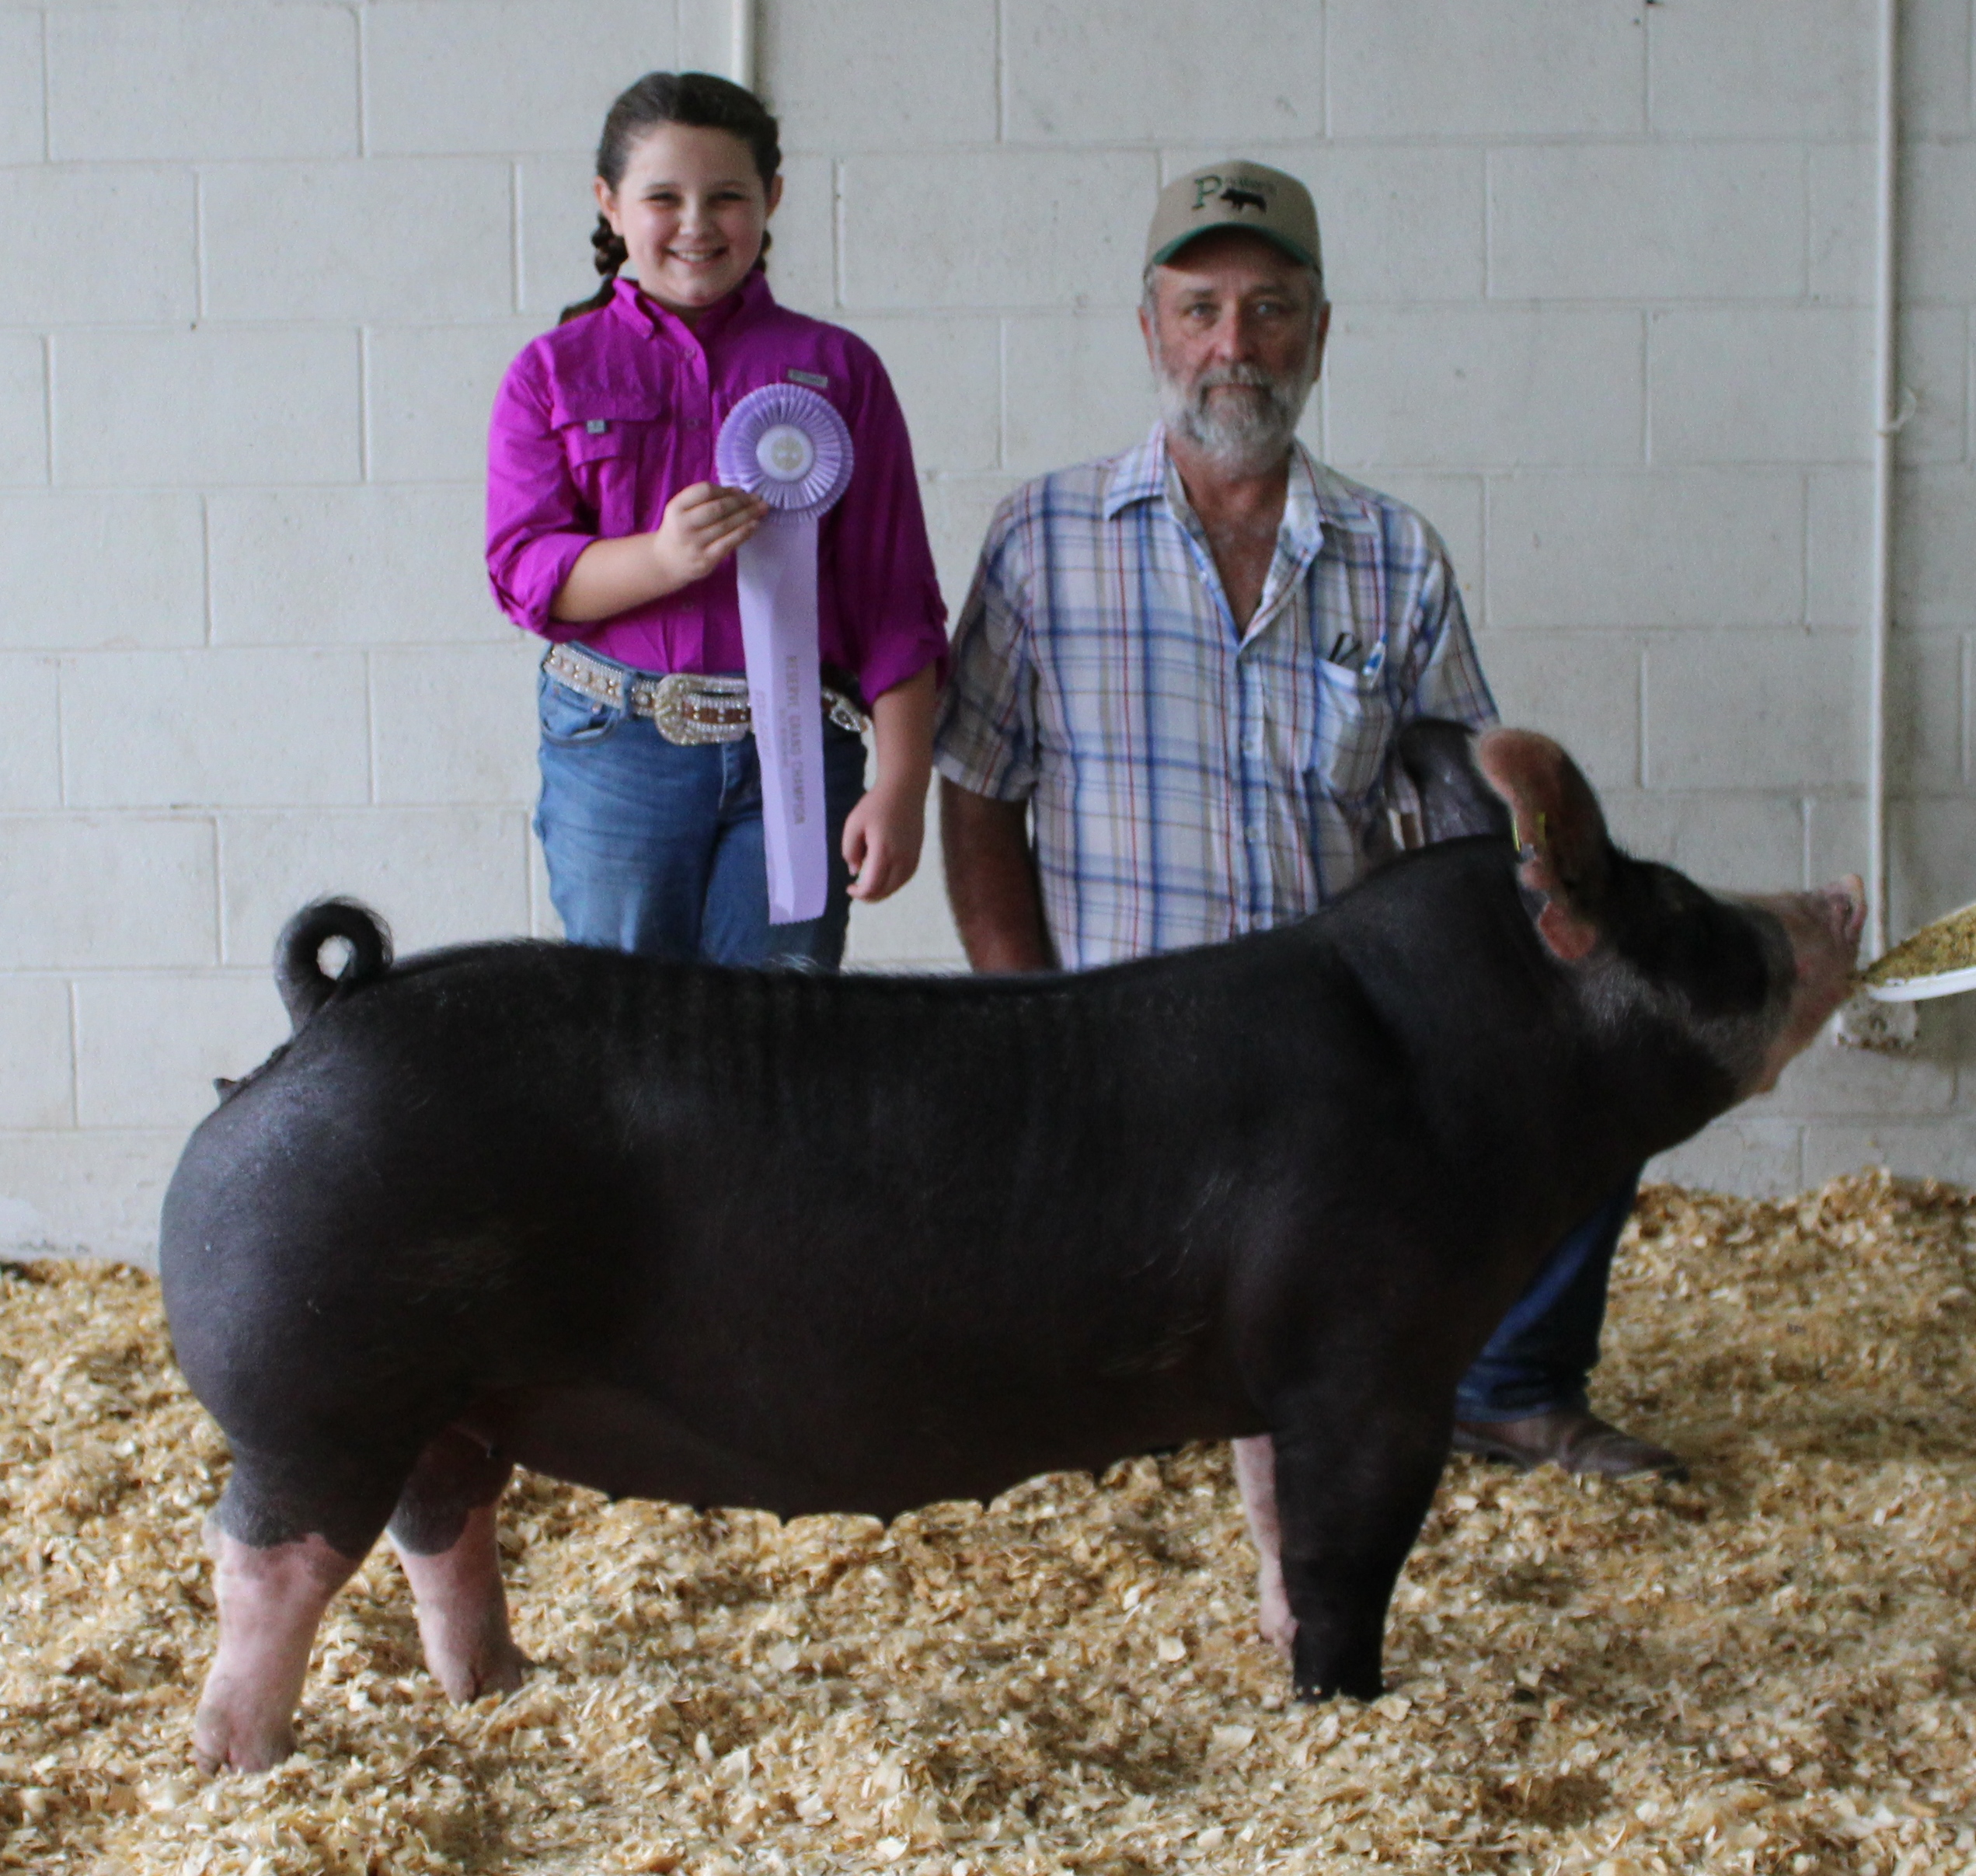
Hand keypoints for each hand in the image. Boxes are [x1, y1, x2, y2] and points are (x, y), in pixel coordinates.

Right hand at [649, 481, 767, 591]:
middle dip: (741, 501)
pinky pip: (729, 543)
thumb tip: (738, 492)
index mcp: (676, 507)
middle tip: (758, 498)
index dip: (725, 489)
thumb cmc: (680, 531)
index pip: (704, 491)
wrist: (666, 562)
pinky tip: (755, 525)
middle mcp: (683, 525)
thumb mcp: (682, 510)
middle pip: (718, 508)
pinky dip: (744, 532)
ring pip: (726, 525)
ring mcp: (695, 543)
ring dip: (747, 515)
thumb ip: (703, 500)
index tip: (741, 491)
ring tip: (762, 509)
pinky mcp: (705, 559)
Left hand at [842, 781, 925, 902]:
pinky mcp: (917, 854)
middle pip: (885, 890)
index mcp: (883, 852)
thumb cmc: (876, 805)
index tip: (849, 887)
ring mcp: (912, 858)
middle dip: (869, 895)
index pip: (872, 886)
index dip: (860, 893)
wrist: (904, 790)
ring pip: (897, 886)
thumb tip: (855, 871)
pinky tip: (883, 876)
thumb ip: (850, 851)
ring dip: (882, 890)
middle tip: (857, 889)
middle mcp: (901, 859)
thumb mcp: (853, 825)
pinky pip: (905, 877)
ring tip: (869, 884)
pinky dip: (893, 882)